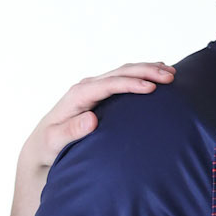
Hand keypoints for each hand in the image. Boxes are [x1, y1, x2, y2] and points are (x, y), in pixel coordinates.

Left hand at [16, 62, 175, 186]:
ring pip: (125, 72)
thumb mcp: (55, 141)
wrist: (43, 144)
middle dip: (147, 71)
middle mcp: (88, 87)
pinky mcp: (102, 94)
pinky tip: (158, 76)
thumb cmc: (49, 145)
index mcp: (79, 94)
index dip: (131, 84)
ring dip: (148, 70)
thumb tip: (91, 120)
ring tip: (171, 73)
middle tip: (170, 76)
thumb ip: (71, 131)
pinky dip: (143, 76)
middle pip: (121, 72)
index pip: (109, 84)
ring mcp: (96, 88)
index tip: (151, 88)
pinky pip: (124, 80)